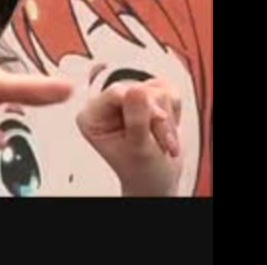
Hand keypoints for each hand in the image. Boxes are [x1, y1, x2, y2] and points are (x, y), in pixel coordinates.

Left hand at [76, 79, 182, 195]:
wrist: (156, 179)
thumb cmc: (141, 170)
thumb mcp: (138, 149)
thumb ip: (136, 120)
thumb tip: (136, 89)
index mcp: (92, 117)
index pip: (117, 93)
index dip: (143, 103)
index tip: (160, 119)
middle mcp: (106, 104)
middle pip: (139, 89)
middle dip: (157, 117)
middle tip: (163, 143)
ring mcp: (127, 99)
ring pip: (156, 89)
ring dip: (167, 119)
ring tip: (162, 141)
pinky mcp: (147, 97)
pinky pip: (168, 91)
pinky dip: (174, 112)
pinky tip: (166, 130)